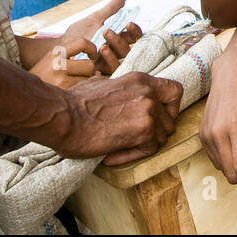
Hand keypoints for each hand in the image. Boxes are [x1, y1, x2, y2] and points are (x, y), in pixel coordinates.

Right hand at [28, 37, 97, 88]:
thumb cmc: (42, 76)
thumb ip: (70, 56)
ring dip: (86, 83)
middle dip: (90, 71)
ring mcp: (59, 79)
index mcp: (56, 51)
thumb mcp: (52, 59)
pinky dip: (82, 92)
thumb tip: (97, 66)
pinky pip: (82, 91)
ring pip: (87, 80)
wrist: (23, 93)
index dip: (92, 49)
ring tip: (76, 84)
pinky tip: (74, 93)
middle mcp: (57, 63)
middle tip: (84, 75)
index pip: (82, 42)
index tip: (92, 56)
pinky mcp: (61, 93)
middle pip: (90, 65)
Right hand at [54, 73, 182, 161]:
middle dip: (157, 131)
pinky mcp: (143, 130)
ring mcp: (148, 110)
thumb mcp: (102, 84)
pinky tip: (112, 156)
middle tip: (138, 138)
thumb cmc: (73, 102)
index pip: (174, 90)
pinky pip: (149, 150)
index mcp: (140, 80)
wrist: (62, 115)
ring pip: (163, 135)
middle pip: (171, 117)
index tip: (156, 116)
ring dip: (145, 145)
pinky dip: (132, 156)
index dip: (170, 107)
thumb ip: (120, 90)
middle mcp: (149, 92)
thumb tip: (119, 93)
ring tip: (122, 148)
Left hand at [60, 0, 142, 75]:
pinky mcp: (100, 73)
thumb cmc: (77, 34)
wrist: (60, 48)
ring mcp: (107, 62)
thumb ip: (110, 9)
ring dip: (113, 51)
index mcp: (116, 38)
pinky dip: (106, 63)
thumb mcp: (95, 18)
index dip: (135, 31)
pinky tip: (98, 57)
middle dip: (120, 40)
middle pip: (128, 49)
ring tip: (102, 46)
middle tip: (107, 31)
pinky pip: (110, 71)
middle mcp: (114, 51)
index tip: (129, 23)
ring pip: (120, 60)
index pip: (133, 36)